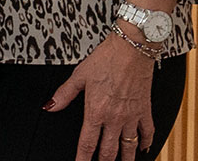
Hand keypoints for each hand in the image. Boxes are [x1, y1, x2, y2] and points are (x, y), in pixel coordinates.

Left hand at [45, 28, 156, 160]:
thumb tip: (50, 106)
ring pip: (129, 146)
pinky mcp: (145, 109)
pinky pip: (148, 132)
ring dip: (125, 159)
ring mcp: (131, 115)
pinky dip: (146, 143)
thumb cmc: (107, 58)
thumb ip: (64, 94)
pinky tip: (143, 149)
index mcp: (96, 111)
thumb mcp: (79, 75)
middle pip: (108, 150)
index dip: (82, 159)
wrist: (132, 48)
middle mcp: (114, 117)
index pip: (87, 143)